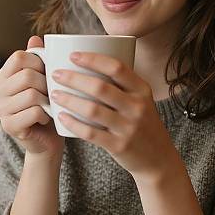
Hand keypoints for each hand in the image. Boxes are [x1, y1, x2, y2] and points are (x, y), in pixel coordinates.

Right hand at [0, 35, 64, 159]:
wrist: (48, 138)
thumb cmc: (49, 105)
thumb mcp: (46, 79)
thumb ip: (39, 59)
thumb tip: (35, 38)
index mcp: (4, 75)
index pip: (20, 57)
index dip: (40, 62)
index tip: (49, 73)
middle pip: (27, 76)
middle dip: (47, 83)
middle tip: (52, 92)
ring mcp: (0, 110)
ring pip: (31, 94)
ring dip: (48, 100)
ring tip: (50, 105)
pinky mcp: (9, 126)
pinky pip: (34, 112)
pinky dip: (46, 114)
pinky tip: (46, 118)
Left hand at [49, 51, 177, 179]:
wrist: (159, 159)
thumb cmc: (142, 123)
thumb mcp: (141, 100)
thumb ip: (122, 84)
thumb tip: (90, 63)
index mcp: (142, 89)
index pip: (116, 68)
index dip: (93, 59)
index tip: (73, 55)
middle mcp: (137, 106)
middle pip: (100, 87)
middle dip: (74, 78)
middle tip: (56, 74)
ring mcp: (129, 127)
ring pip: (92, 110)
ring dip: (69, 100)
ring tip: (54, 94)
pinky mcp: (119, 146)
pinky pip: (90, 133)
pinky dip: (73, 124)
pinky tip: (61, 116)